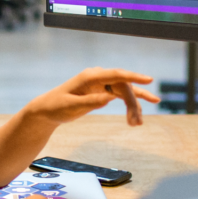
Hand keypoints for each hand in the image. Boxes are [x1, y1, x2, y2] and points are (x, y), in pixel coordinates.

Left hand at [24, 68, 160, 126]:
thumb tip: (109, 98)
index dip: (134, 77)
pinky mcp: (103, 91)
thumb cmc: (57, 107)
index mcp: (90, 76)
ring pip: (125, 92)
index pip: (116, 74)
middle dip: (133, 103)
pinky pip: (121, 96)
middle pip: (123, 86)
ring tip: (138, 124)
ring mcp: (101, 83)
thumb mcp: (71, 106)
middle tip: (136, 123)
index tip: (149, 79)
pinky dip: (130, 105)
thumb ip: (90, 102)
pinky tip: (139, 115)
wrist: (48, 110)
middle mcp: (98, 77)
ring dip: (133, 106)